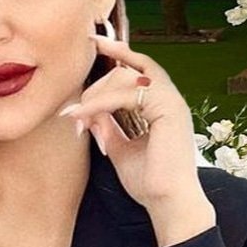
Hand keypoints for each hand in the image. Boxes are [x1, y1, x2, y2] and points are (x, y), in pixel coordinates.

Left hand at [60, 35, 213, 244]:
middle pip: (130, 69)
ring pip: (127, 77)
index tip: (94, 43)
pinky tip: (83, 115)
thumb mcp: (120, 149)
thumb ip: (107, 127)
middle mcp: (171, 99)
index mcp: (163, 106)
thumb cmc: (150, 183)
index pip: (140, 69)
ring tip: (76, 115)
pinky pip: (128, 93)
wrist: (168, 203)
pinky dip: (101, 102)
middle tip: (73, 107)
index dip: (119, 53)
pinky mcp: (169, 109)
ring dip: (96, 94)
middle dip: (97, 81)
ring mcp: (172, 102)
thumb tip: (89, 111)